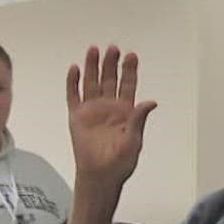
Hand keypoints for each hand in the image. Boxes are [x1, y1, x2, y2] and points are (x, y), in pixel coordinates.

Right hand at [67, 44, 157, 189]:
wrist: (100, 175)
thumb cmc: (120, 163)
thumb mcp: (134, 141)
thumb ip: (139, 120)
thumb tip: (150, 102)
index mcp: (125, 112)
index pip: (128, 85)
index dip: (129, 71)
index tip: (131, 56)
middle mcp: (108, 107)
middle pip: (109, 79)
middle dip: (111, 64)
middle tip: (113, 48)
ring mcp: (92, 110)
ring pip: (92, 83)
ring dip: (93, 67)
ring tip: (94, 50)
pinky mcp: (77, 116)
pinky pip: (73, 95)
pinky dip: (73, 82)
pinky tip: (75, 68)